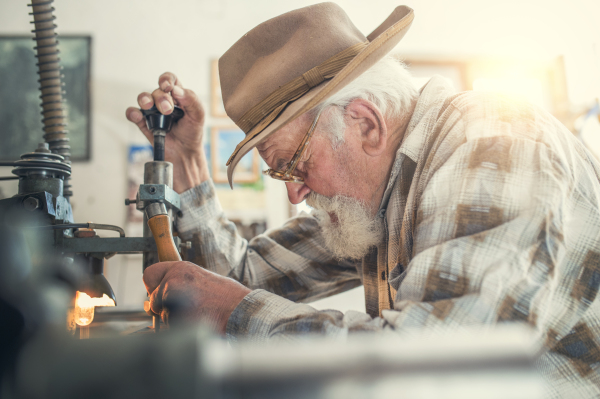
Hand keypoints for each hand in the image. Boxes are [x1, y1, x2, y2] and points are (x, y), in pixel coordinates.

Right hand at [126, 72, 210, 192]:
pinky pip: (132, 113)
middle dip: (161, 98)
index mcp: (178, 95)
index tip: (168, 87)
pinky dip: (132, 113)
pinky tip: (137, 115)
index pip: (170, 80)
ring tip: (150, 107)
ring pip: (143, 98)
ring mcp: (152, 111)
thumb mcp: (198, 115)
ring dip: (145, 100)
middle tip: (168, 110)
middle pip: (157, 91)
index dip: (166, 79)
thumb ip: (191, 100)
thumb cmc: (192, 132)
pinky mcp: (143, 123)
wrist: (184, 152)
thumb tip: (176, 90)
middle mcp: (163, 100)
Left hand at [143, 261, 250, 333]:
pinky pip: (169, 328)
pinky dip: (180, 330)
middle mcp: (173, 280)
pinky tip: (197, 323)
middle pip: (153, 299)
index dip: (154, 286)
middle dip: (163, 308)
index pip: (149, 274)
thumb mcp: (202, 280)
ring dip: (175, 320)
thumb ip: (181, 283)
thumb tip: (162, 296)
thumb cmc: (227, 298)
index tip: (160, 294)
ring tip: (198, 315)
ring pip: (162, 316)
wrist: (240, 311)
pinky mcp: (174, 316)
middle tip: (184, 309)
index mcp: (181, 268)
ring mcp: (172, 298)